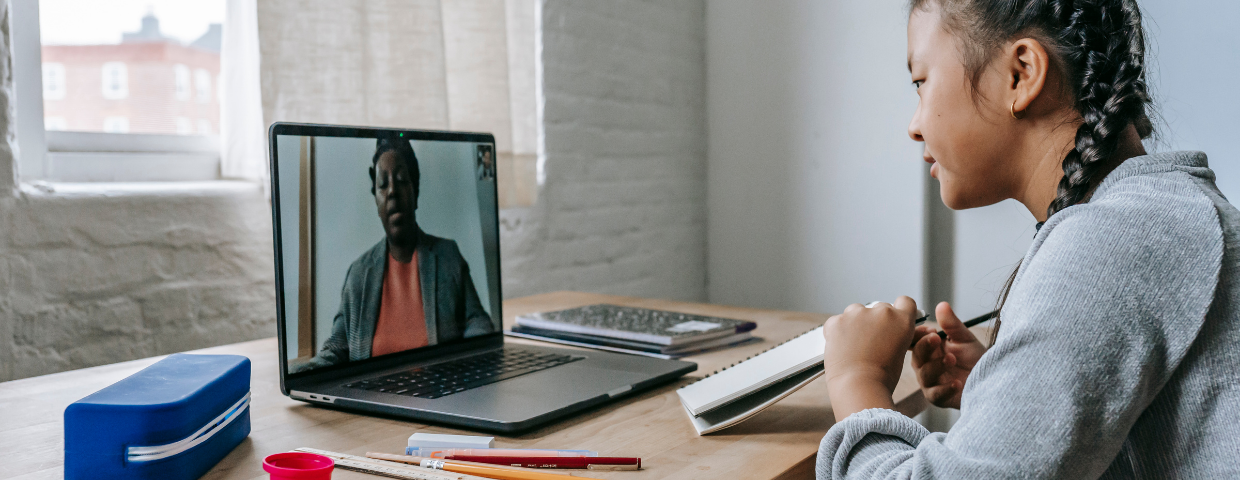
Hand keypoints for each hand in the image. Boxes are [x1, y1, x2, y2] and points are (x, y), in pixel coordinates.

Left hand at [822, 296, 918, 419]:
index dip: (899, 310)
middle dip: (875, 321)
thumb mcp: (900, 353)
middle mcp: (881, 312)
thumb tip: (892, 331)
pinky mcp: (837, 320)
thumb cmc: (882, 378)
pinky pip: (837, 321)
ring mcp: (857, 314)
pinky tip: (840, 347)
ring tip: (854, 346)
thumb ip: (897, 335)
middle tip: (870, 342)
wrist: (859, 386)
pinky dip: (837, 331)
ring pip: (856, 312)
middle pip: (879, 308)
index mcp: (901, 320)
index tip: (892, 319)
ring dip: (855, 323)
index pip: (905, 302)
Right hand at [909, 302, 986, 408]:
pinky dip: (945, 388)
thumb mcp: (965, 338)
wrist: (994, 380)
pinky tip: (957, 382)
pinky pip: (936, 394)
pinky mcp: (940, 399)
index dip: (917, 336)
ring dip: (936, 365)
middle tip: (936, 338)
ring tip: (951, 358)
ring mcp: (932, 383)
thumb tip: (942, 305)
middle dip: (924, 346)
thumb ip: (952, 324)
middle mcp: (927, 366)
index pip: (914, 342)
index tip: (930, 329)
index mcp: (930, 350)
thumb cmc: (976, 359)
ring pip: (924, 375)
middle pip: (916, 357)